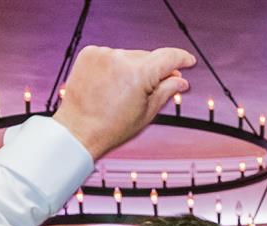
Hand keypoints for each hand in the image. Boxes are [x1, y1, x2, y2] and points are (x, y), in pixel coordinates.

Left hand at [53, 45, 194, 160]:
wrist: (78, 131)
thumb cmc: (111, 128)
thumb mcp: (147, 113)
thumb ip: (166, 92)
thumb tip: (181, 80)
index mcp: (139, 74)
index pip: (168, 57)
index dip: (182, 58)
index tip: (188, 61)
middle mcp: (120, 58)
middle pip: (148, 57)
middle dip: (154, 70)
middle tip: (153, 89)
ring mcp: (103, 54)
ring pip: (129, 56)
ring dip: (132, 68)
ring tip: (123, 92)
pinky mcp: (89, 54)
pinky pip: (111, 55)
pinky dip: (114, 66)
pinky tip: (110, 84)